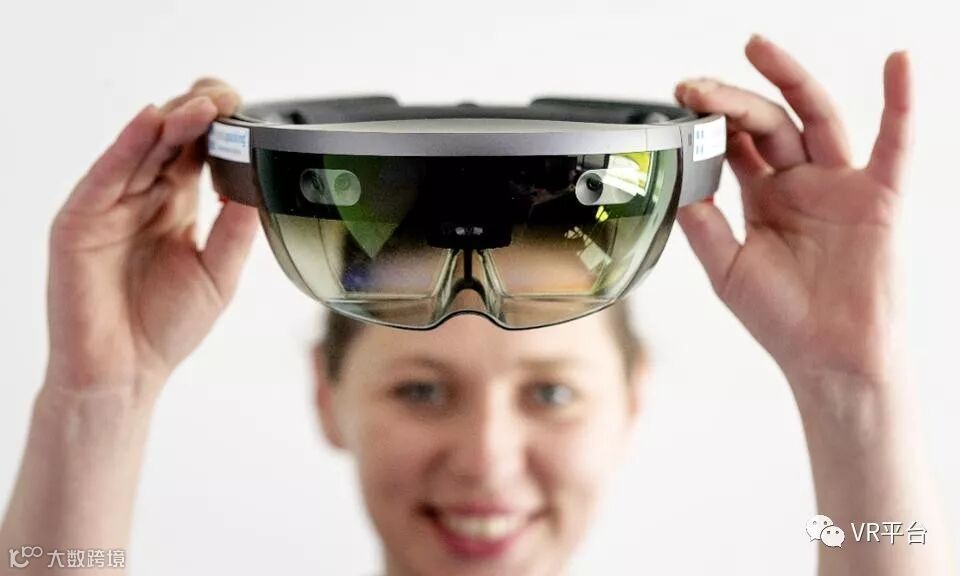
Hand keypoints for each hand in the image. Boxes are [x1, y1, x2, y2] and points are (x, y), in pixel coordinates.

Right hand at [46, 78, 259, 395]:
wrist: (124, 372)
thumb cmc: (166, 327)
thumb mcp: (218, 274)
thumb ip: (236, 231)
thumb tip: (260, 187)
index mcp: (177, 207)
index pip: (198, 153)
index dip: (219, 130)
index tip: (246, 112)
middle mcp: (143, 198)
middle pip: (171, 141)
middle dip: (199, 115)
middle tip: (227, 98)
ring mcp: (110, 206)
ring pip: (141, 149)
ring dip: (172, 122)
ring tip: (204, 105)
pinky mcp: (81, 220)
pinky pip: (106, 175)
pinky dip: (127, 146)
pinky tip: (151, 123)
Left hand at [675, 35, 910, 386]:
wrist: (826, 357)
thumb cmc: (782, 318)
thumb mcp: (727, 269)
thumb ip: (703, 225)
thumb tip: (678, 184)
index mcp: (763, 197)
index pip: (734, 145)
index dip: (707, 123)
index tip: (677, 105)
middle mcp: (800, 183)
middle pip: (766, 123)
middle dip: (729, 100)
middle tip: (695, 86)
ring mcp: (839, 185)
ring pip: (815, 118)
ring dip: (789, 79)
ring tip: (756, 47)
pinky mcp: (878, 197)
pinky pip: (896, 144)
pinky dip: (902, 103)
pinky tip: (899, 63)